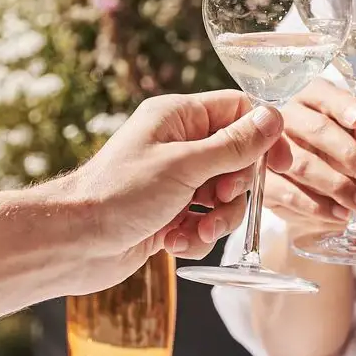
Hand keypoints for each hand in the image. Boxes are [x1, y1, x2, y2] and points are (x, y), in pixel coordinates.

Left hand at [56, 89, 291, 290]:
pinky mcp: (170, 215)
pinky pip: (205, 223)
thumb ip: (233, 145)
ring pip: (224, 197)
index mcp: (178, 118)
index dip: (264, 135)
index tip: (280, 163)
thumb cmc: (119, 193)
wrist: (75, 242)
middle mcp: (178, 145)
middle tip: (216, 198)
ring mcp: (174, 181)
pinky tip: (174, 244)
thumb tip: (273, 118)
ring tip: (195, 232)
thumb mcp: (185, 165)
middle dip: (234, 188)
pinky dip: (197, 236)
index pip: (238, 111)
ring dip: (218, 219)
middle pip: (237, 159)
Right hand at [263, 79, 355, 239]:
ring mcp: (269, 149)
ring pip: (304, 164)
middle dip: (350, 155)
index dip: (343, 106)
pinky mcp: (263, 180)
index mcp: (311, 98)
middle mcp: (286, 116)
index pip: (325, 95)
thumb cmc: (338, 158)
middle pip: (316, 129)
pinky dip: (318, 207)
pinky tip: (341, 214)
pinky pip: (289, 193)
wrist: (314, 194)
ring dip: (339, 187)